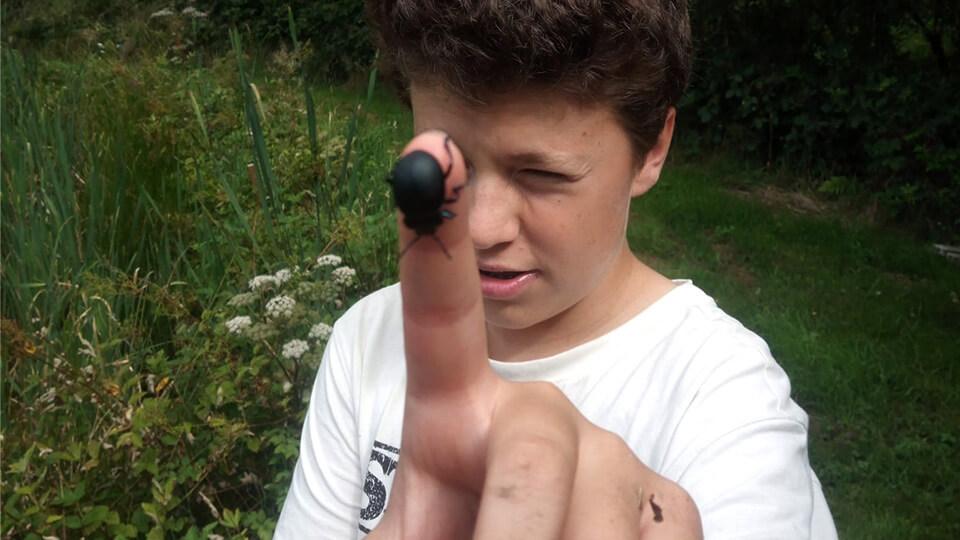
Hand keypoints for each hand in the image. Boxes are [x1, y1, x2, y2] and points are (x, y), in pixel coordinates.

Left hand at [368, 131, 702, 539]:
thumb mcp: (416, 539)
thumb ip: (407, 523)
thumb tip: (432, 502)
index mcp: (453, 419)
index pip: (441, 321)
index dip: (433, 250)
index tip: (427, 161)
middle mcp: (534, 418)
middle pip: (536, 430)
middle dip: (515, 512)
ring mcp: (606, 456)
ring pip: (606, 479)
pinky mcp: (665, 500)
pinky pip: (670, 521)